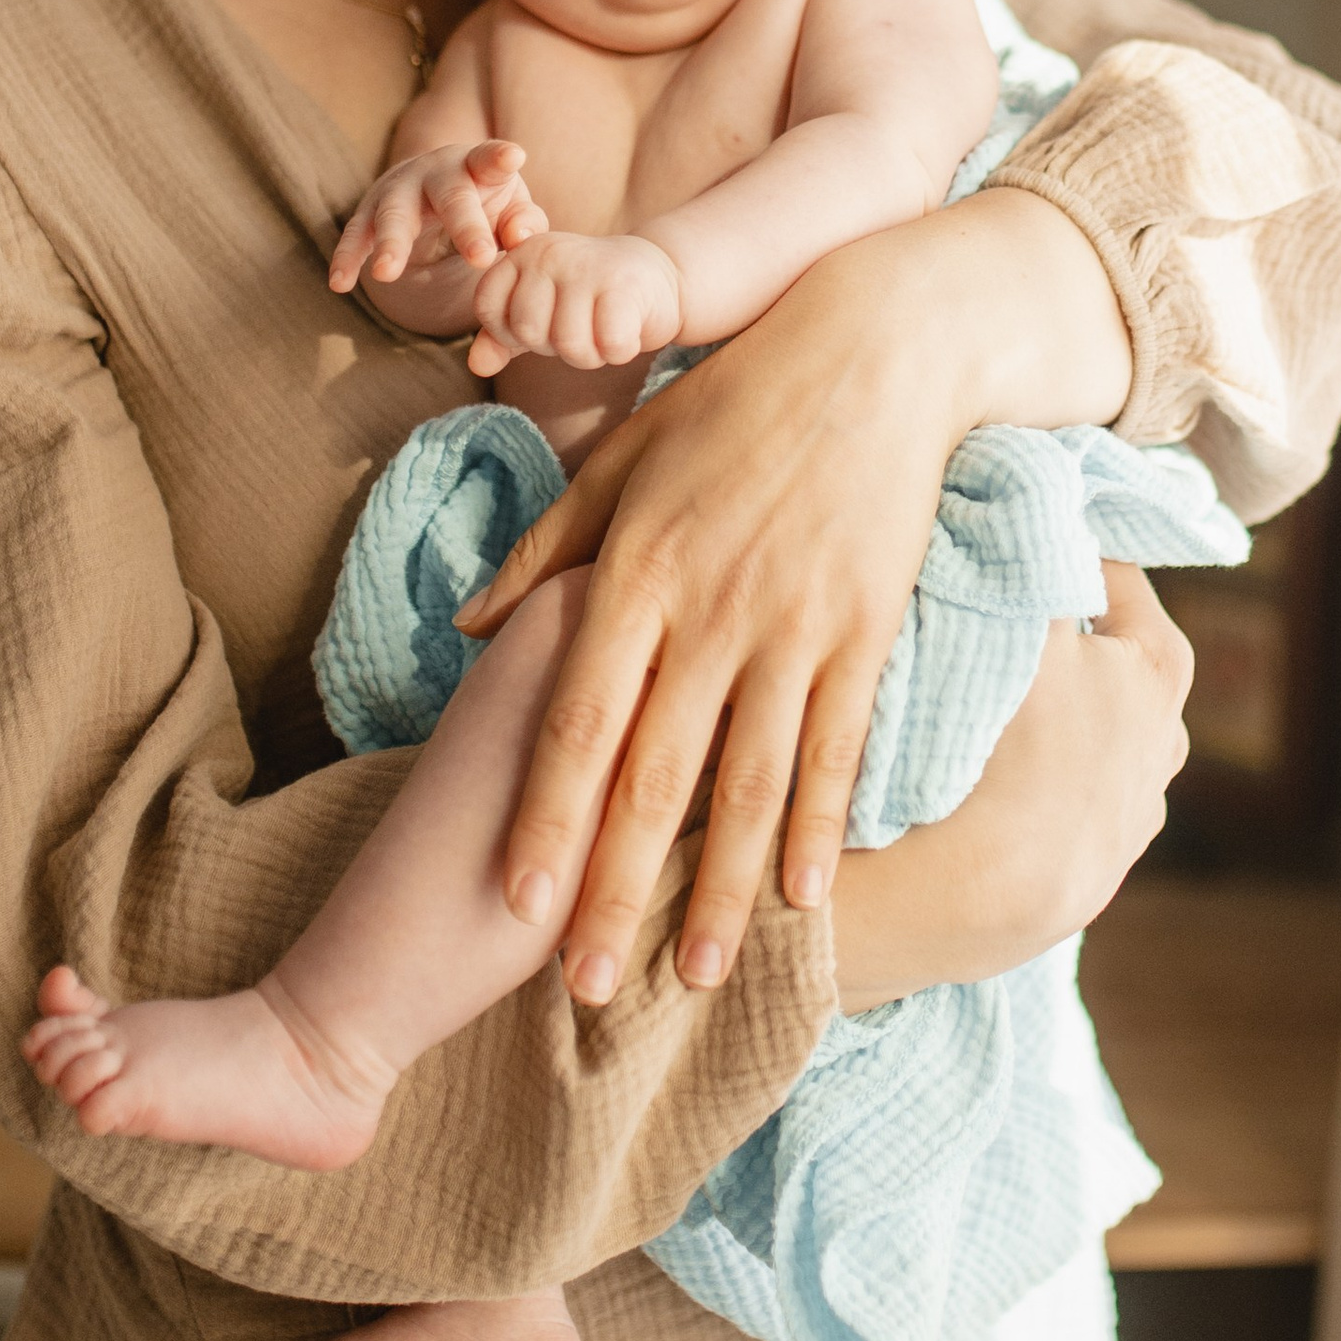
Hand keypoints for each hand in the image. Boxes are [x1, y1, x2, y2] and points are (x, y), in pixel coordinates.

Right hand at [328, 142, 546, 296]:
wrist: (430, 189)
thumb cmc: (484, 200)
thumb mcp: (512, 207)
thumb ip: (525, 223)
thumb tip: (517, 238)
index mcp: (477, 167)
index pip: (489, 159)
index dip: (499, 158)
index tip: (513, 157)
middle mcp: (436, 172)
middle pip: (451, 196)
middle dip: (466, 226)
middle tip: (482, 258)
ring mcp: (399, 191)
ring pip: (394, 214)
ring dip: (392, 243)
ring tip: (387, 274)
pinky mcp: (369, 213)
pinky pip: (356, 235)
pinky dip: (347, 257)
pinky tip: (339, 283)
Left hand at [458, 188, 1135, 1001]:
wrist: (872, 351)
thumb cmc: (731, 400)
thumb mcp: (620, 459)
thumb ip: (542, 550)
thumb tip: (468, 627)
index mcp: (635, 572)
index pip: (579, 722)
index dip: (547, 820)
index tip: (517, 903)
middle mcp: (709, 613)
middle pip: (654, 778)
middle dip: (618, 892)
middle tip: (586, 989)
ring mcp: (794, 627)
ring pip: (746, 785)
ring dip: (718, 890)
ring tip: (691, 978)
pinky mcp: (865, 630)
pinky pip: (837, 748)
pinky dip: (818, 828)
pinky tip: (800, 899)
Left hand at [464, 231, 686, 376]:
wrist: (660, 276)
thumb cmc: (592, 299)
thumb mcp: (542, 313)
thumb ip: (503, 336)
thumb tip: (476, 365)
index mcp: (523, 253)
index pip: (489, 308)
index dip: (512, 331)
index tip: (545, 319)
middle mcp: (549, 252)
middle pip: (529, 331)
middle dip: (557, 345)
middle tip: (583, 324)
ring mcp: (586, 266)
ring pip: (569, 344)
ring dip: (591, 353)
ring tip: (605, 327)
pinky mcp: (625, 286)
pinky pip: (609, 345)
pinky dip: (620, 351)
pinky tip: (629, 330)